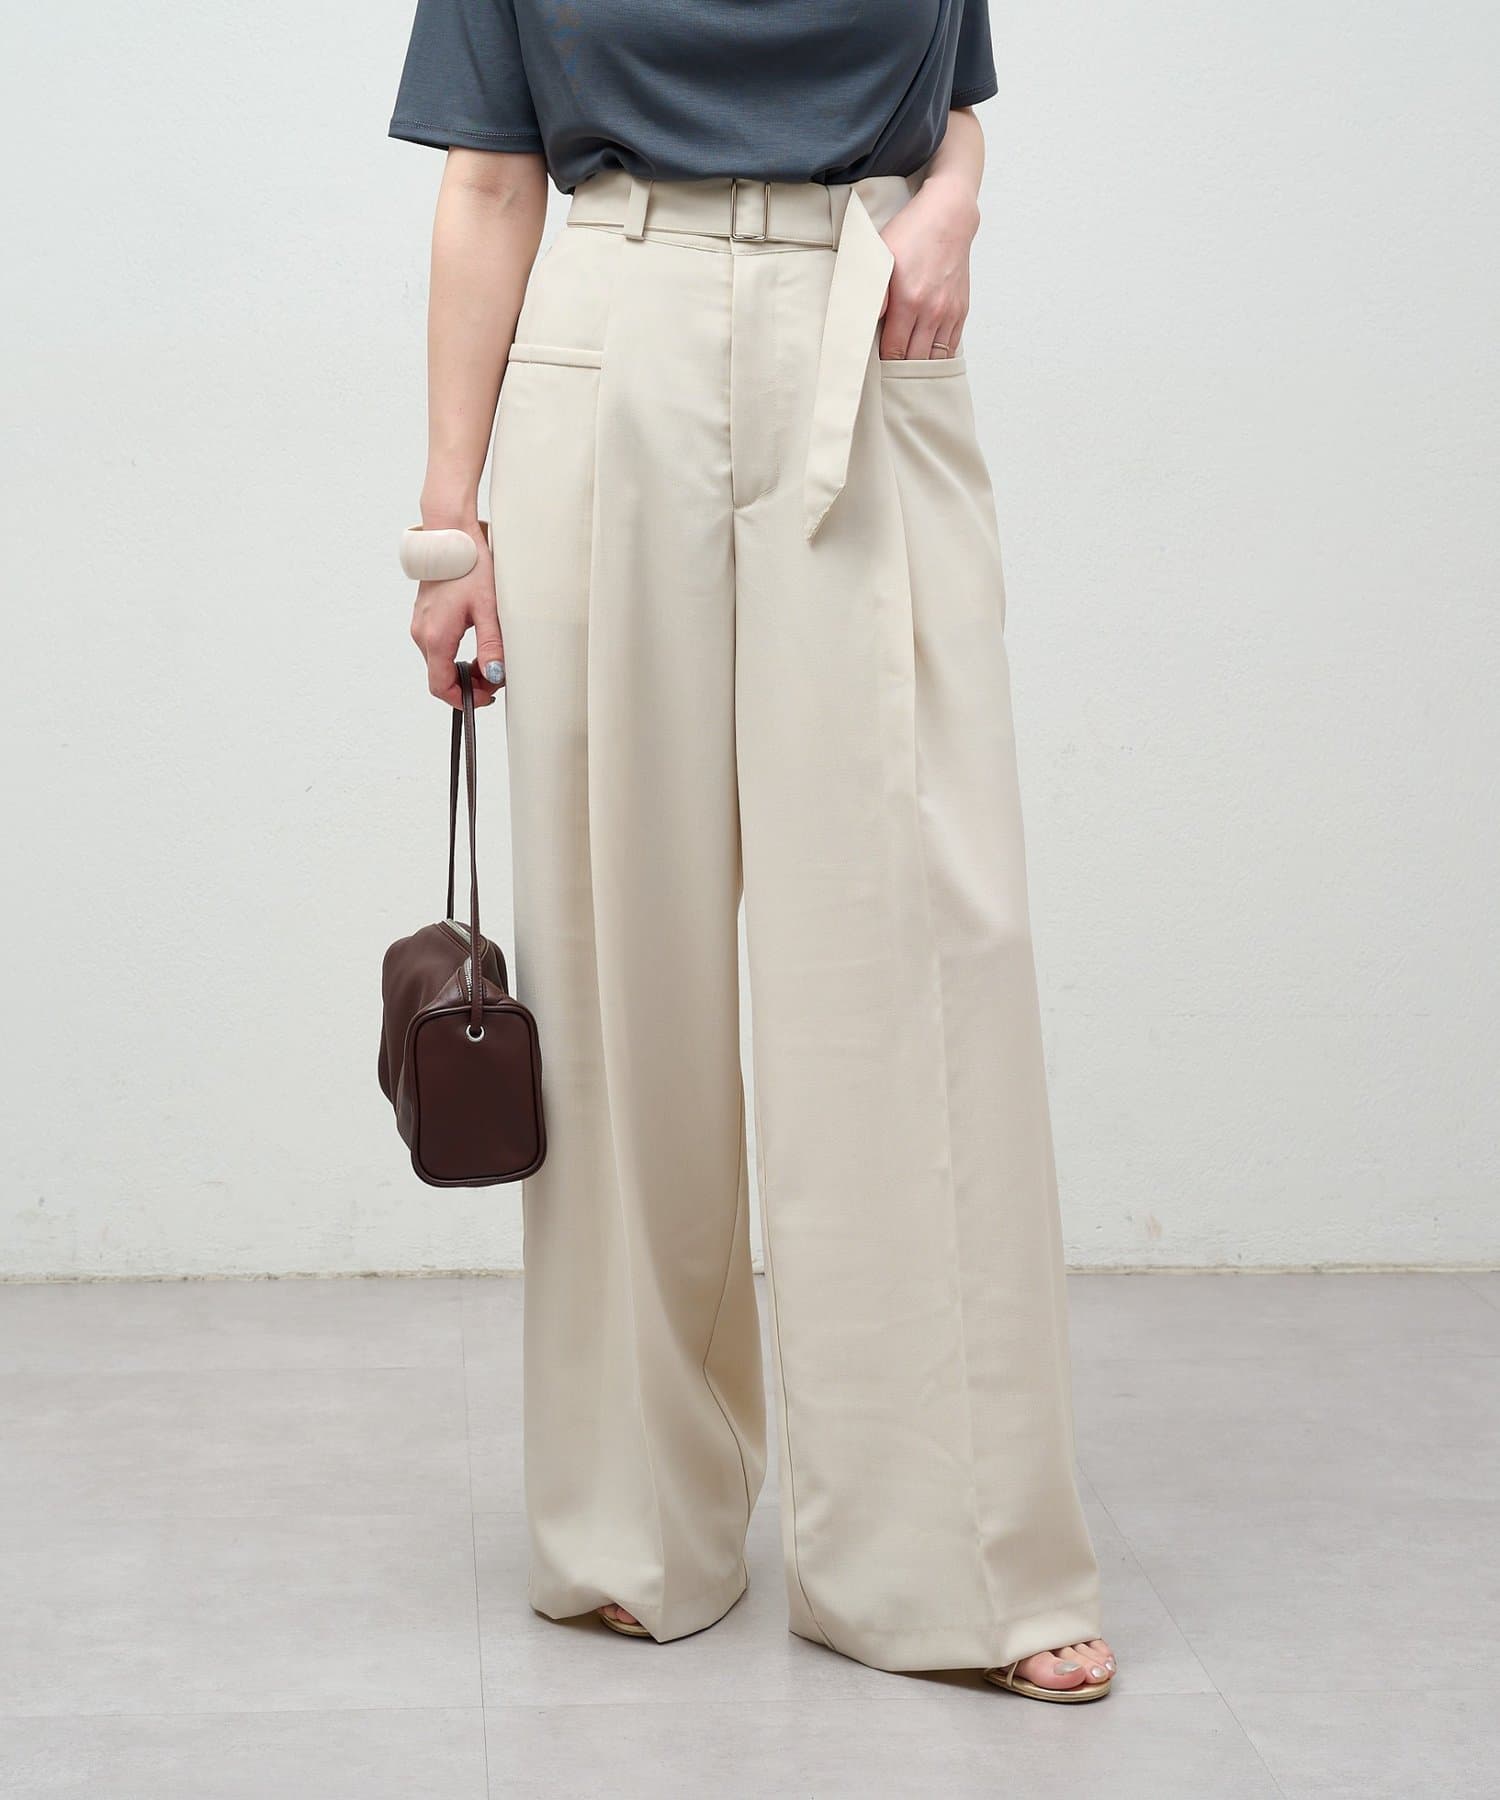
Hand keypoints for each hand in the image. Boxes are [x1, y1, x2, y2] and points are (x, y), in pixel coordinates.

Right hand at [409, 518, 503, 708]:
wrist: (451, 535)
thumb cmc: (469, 566)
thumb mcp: (488, 609)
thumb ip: (491, 646)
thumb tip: (494, 676)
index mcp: (436, 636)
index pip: (441, 687)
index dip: (464, 699)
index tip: (486, 696)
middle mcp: (422, 633)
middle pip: (440, 677)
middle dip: (468, 684)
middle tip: (495, 676)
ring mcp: (421, 624)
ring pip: (439, 662)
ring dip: (462, 668)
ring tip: (488, 657)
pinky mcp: (425, 616)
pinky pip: (438, 645)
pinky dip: (455, 653)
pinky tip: (475, 640)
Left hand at [878, 176, 980, 361]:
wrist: (949, 216)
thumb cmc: (911, 234)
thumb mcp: (880, 256)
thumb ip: (873, 292)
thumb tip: (863, 324)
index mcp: (909, 301)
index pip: (893, 351)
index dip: (881, 364)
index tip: (870, 369)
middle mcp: (933, 311)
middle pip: (914, 360)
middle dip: (899, 371)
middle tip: (884, 377)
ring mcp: (949, 312)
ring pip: (934, 359)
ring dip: (918, 368)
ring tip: (903, 373)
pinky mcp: (960, 310)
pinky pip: (950, 348)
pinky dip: (936, 358)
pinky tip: (923, 360)